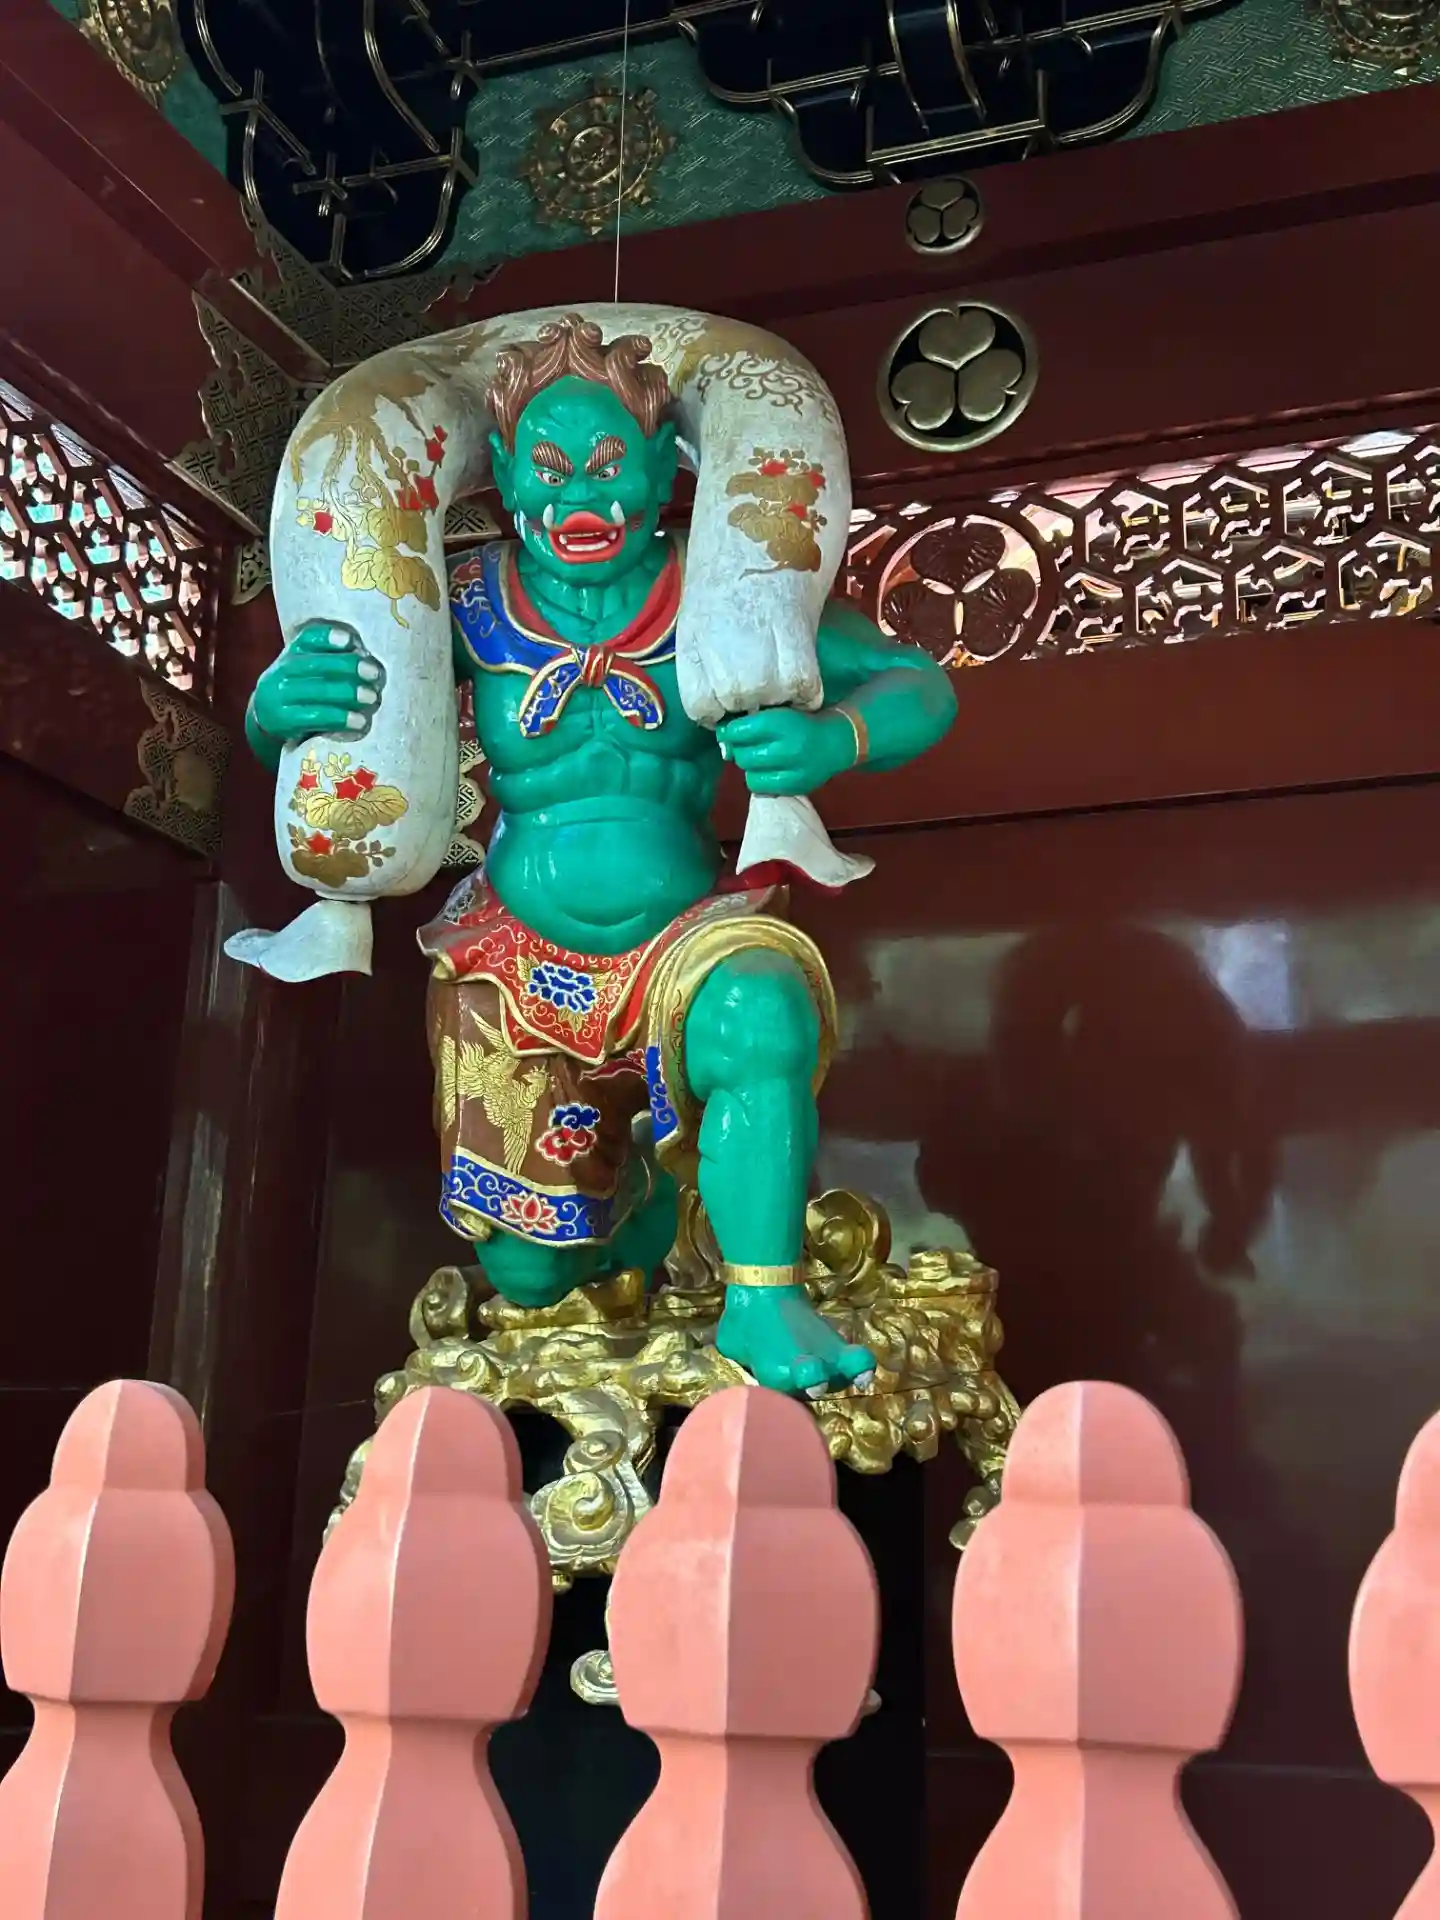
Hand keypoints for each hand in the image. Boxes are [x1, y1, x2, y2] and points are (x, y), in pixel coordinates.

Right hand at [249, 621, 383, 744]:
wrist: (264, 720)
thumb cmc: (299, 692)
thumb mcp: (307, 671)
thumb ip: (331, 661)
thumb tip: (368, 660)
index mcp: (293, 652)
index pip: (308, 638)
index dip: (328, 637)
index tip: (351, 640)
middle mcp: (283, 670)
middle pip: (315, 664)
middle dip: (348, 667)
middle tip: (374, 673)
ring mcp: (280, 696)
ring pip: (317, 691)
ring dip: (348, 694)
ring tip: (372, 697)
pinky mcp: (283, 720)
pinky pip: (315, 717)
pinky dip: (340, 719)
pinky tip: (359, 721)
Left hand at [715, 706, 856, 795]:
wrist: (834, 743)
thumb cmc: (801, 723)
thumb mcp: (780, 712)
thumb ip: (753, 721)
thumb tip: (722, 738)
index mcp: (783, 722)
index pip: (741, 730)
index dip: (730, 731)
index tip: (730, 730)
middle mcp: (788, 748)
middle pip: (743, 755)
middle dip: (739, 750)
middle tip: (746, 745)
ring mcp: (793, 771)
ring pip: (750, 773)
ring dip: (749, 766)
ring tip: (759, 757)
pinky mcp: (795, 787)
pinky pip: (760, 788)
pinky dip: (758, 779)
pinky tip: (766, 770)